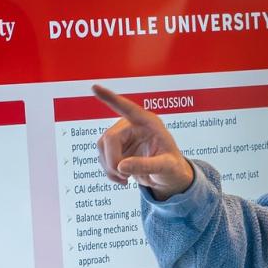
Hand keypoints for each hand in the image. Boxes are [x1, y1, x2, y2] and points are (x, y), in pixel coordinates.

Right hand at [93, 85, 195, 199]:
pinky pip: (102, 156)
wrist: (169, 177)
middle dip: (112, 160)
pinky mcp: (116, 148)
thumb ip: (146, 166)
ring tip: (124, 179)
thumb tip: (121, 166)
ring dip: (109, 167)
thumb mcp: (166, 168)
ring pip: (102, 147)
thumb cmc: (173, 167)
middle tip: (122, 177)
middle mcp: (133, 125)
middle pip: (110, 138)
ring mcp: (123, 136)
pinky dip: (108, 170)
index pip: (127, 108)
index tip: (95, 88)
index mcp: (149, 123)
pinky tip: (121, 178)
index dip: (110, 98)